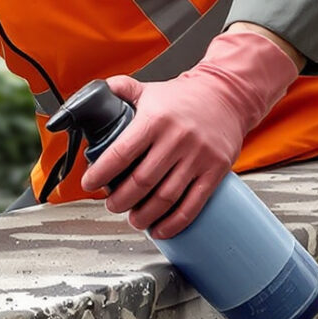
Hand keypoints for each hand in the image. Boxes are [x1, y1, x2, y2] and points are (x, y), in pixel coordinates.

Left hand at [80, 27, 298, 239]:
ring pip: (165, 197)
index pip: (121, 153)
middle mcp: (176, 139)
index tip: (89, 183)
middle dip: (120, 200)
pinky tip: (160, 229)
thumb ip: (121, 90)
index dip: (101, 173)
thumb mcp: (149, 89)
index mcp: (155, 120)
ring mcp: (198, 157)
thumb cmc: (185, 97)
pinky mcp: (215, 171)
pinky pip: (193, 204)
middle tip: (112, 204)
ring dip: (144, 215)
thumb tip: (94, 95)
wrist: (228, 95)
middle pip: (141, 182)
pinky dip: (174, 223)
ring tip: (133, 218)